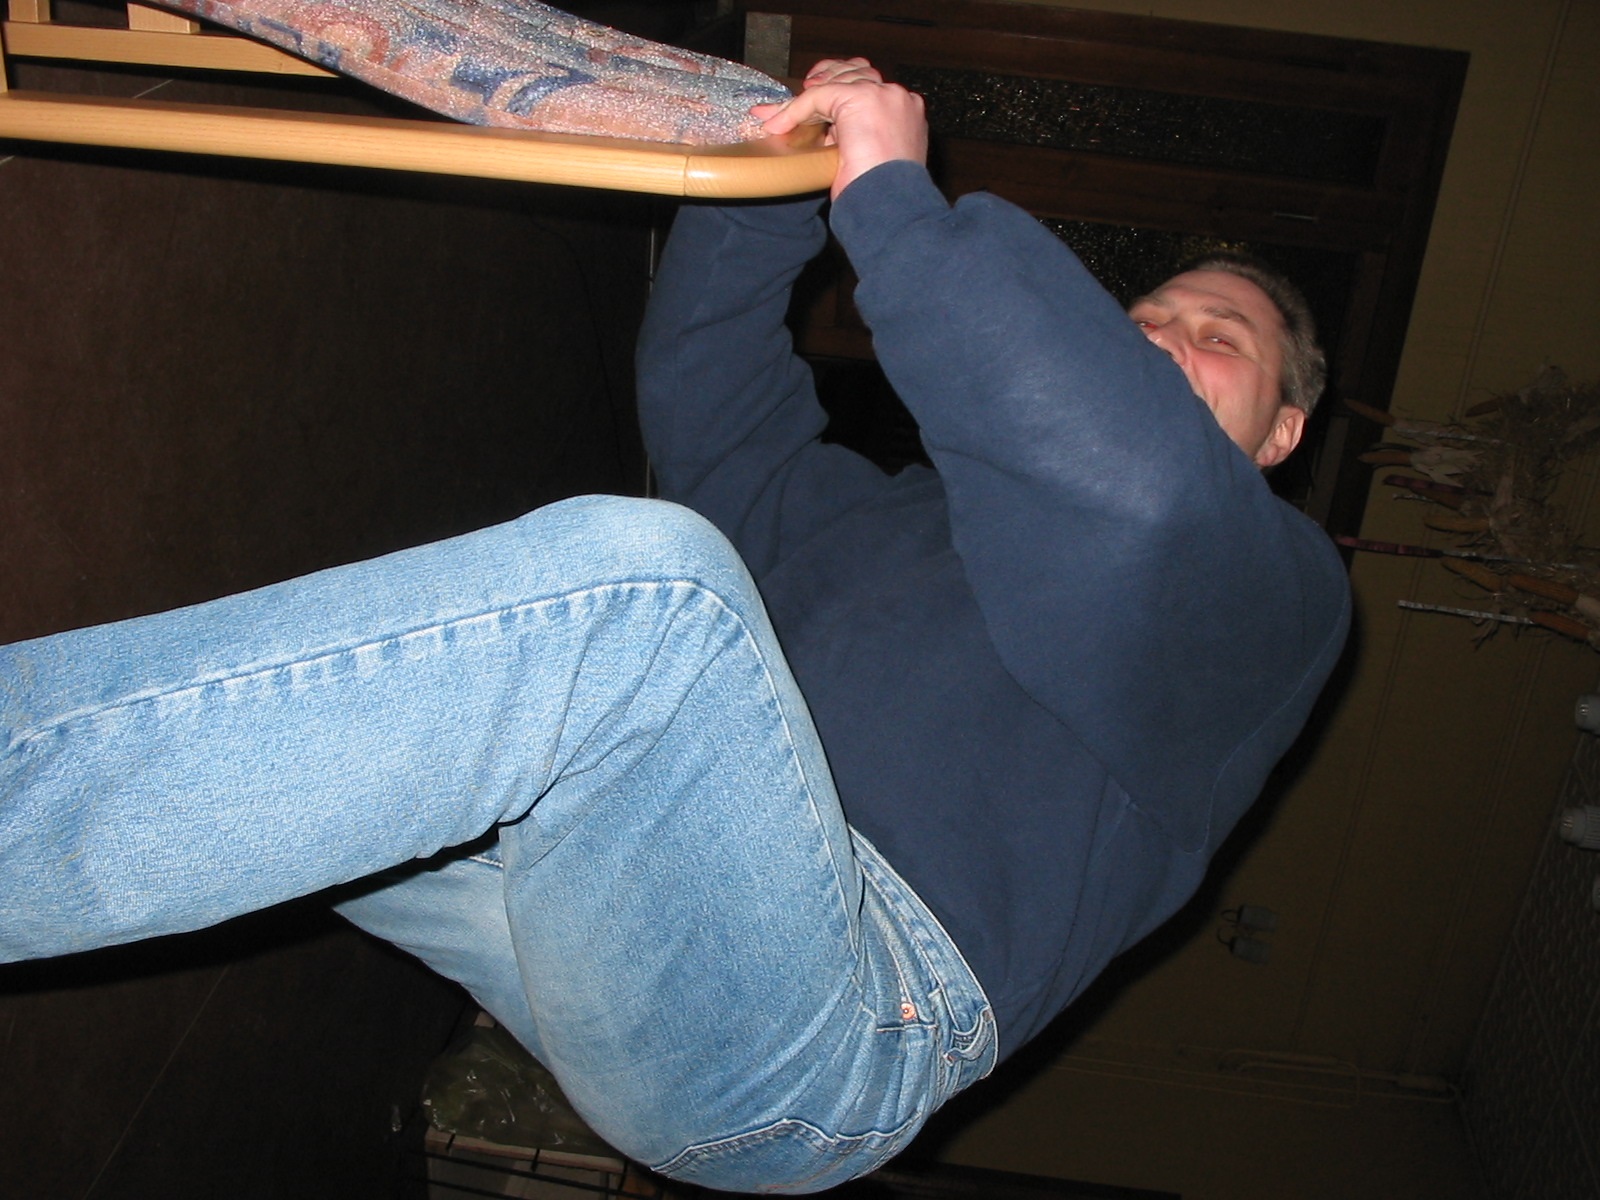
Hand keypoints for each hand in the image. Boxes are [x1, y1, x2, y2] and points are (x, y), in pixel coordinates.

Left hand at [753, 58, 926, 199]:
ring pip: (836, 82)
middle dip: (824, 80)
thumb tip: (824, 132)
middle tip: (798, 95)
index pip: (870, 84)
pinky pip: (819, 96)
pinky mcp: (861, 99)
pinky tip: (779, 125)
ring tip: (780, 116)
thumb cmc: (882, 196)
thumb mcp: (868, 158)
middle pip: (855, 72)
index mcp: (905, 111)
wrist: (890, 206)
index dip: (840, 86)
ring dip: (806, 98)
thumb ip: (853, 136)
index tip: (816, 92)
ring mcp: (882, 95)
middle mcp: (898, 97)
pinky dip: (795, 110)